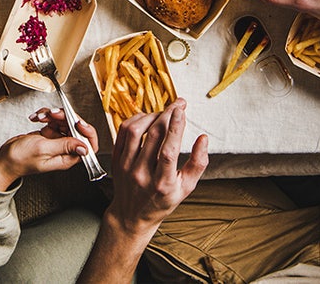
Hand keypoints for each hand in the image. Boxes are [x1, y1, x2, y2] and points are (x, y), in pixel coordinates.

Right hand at [0, 108, 100, 190]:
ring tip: (42, 116)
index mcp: (67, 157)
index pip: (88, 144)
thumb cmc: (20, 159)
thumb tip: (85, 147)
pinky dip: (46, 116)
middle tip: (54, 114)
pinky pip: (53, 121)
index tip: (77, 122)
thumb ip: (64, 146)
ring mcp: (56, 141)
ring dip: (53, 115)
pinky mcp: (48, 135)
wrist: (4, 159)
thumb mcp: (43, 149)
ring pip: (64, 122)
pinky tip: (37, 118)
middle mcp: (64, 150)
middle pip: (76, 128)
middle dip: (66, 117)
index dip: (86, 131)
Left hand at [105, 99, 207, 236]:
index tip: (181, 110)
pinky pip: (123, 132)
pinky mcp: (116, 159)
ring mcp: (126, 166)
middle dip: (168, 114)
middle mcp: (142, 174)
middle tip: (179, 104)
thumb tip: (203, 139)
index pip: (168, 151)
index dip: (175, 128)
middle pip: (154, 135)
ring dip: (152, 115)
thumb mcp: (186, 188)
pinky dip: (136, 120)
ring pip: (136, 130)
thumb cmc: (162, 201)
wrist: (132, 215)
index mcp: (162, 183)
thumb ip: (198, 163)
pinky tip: (148, 119)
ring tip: (164, 113)